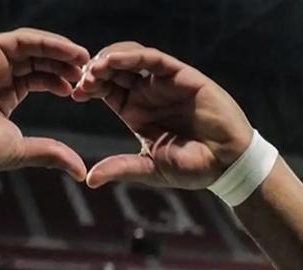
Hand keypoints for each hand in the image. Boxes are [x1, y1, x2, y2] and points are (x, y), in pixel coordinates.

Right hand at [0, 28, 89, 180]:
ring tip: (84, 59)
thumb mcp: (20, 150)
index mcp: (0, 95)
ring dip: (60, 51)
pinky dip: (48, 43)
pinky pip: (23, 40)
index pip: (35, 79)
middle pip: (36, 60)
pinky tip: (69, 52)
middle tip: (88, 72)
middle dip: (63, 64)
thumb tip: (80, 172)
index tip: (79, 90)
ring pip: (32, 47)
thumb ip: (50, 154)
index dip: (59, 81)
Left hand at [74, 42, 255, 189]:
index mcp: (136, 112)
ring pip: (131, 59)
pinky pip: (153, 59)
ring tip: (94, 69)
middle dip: (95, 70)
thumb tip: (89, 179)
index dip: (89, 87)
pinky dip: (133, 56)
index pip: (106, 90)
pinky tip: (114, 61)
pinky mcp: (182, 76)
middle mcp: (148, 93)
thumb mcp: (149, 169)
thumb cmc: (192, 168)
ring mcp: (164, 83)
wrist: (227, 164)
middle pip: (114, 70)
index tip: (75, 92)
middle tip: (81, 78)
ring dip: (110, 59)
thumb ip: (120, 169)